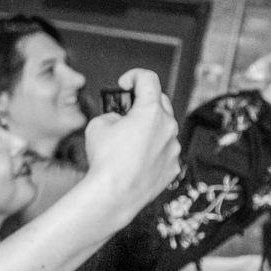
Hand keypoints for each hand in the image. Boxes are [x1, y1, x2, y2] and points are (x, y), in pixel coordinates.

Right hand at [79, 69, 180, 219]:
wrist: (114, 195)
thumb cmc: (106, 161)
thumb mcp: (97, 126)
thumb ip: (112, 116)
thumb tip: (119, 121)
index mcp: (151, 112)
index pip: (148, 79)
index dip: (134, 76)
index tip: (125, 83)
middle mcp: (168, 127)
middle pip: (160, 102)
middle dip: (144, 102)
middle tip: (127, 111)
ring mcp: (173, 148)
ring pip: (164, 128)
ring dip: (149, 128)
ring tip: (128, 140)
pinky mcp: (173, 166)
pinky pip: (165, 150)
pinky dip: (153, 149)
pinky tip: (136, 159)